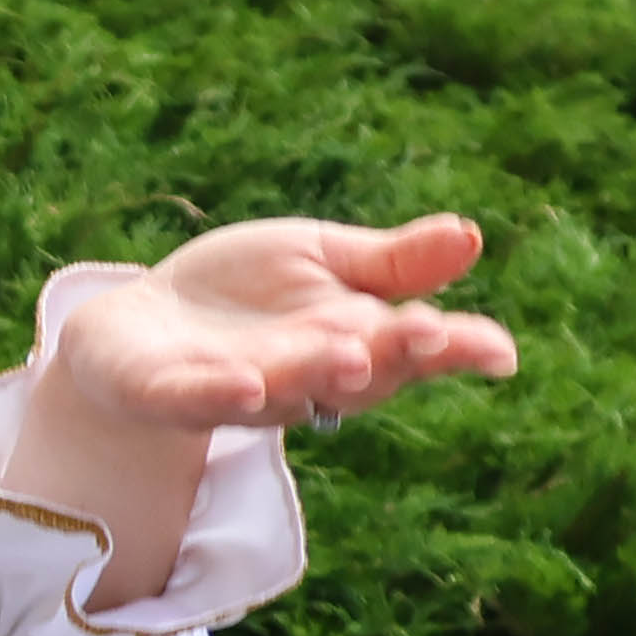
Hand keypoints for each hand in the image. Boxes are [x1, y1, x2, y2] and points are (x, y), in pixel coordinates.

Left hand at [45, 215, 515, 438]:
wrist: (137, 324)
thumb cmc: (243, 295)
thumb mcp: (319, 259)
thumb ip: (391, 261)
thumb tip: (471, 234)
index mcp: (353, 342)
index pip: (415, 351)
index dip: (456, 351)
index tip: (498, 350)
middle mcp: (306, 379)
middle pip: (361, 376)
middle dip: (394, 355)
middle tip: (427, 331)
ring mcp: (239, 391)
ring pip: (288, 390)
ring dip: (318, 373)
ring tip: (349, 353)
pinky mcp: (169, 395)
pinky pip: (198, 400)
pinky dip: (221, 393)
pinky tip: (245, 381)